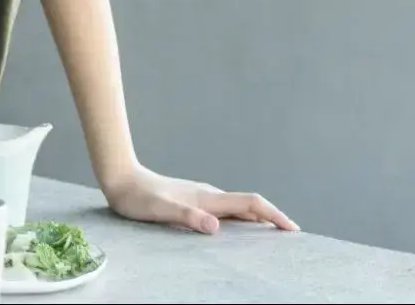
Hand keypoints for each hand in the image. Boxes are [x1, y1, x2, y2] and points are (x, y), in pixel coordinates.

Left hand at [102, 164, 297, 233]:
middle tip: (292, 236)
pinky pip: (225, 210)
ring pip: (238, 207)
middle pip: (249, 206)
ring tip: (272, 235)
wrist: (121, 178)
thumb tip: (215, 227)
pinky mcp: (192, 200)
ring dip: (257, 219)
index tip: (293, 229)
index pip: (250, 203)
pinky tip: (236, 230)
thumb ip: (187, 217)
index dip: (273, 215)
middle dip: (272, 218)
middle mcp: (208, 195)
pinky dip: (240, 219)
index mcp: (207, 198)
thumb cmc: (138, 198)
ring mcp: (201, 196)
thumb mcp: (161, 211)